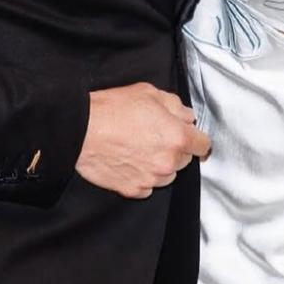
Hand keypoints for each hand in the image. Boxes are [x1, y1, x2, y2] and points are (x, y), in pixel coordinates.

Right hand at [75, 82, 210, 198]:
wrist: (81, 130)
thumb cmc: (112, 109)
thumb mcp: (148, 93)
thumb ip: (175, 105)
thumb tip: (187, 116)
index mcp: (177, 137)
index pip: (203, 145)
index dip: (196, 138)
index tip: (190, 136)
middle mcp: (168, 162)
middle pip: (184, 160)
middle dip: (175, 149)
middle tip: (154, 136)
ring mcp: (151, 179)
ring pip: (167, 175)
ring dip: (160, 164)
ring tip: (139, 148)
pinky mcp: (134, 190)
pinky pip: (148, 186)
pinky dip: (143, 176)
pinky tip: (129, 161)